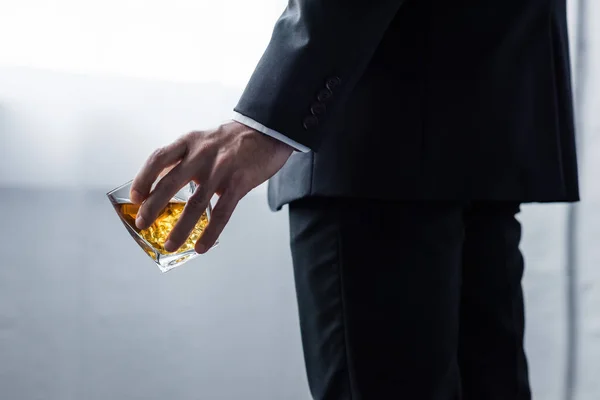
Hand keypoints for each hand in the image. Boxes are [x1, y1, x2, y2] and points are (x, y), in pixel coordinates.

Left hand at [130, 121, 292, 252]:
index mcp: (190, 142)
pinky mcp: (239, 183)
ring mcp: (221, 169)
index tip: (135, 197)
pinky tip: (201, 246)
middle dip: (153, 206)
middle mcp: (202, 154)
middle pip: (170, 182)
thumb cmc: (233, 139)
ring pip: (195, 203)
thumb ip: (185, 159)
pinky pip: (222, 213)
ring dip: (180, 227)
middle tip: (142, 224)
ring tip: (170, 244)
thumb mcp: (204, 140)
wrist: (267, 131)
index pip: (159, 158)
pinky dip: (210, 232)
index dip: (143, 178)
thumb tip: (163, 184)